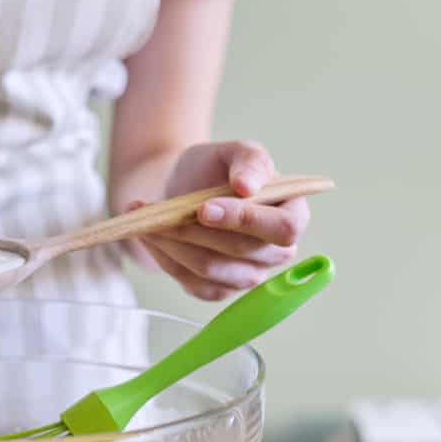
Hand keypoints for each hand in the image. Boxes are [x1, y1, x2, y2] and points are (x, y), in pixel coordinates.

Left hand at [125, 141, 308, 301]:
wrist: (185, 186)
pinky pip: (193, 283)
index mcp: (293, 214)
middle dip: (197, 231)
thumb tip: (248, 186)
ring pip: (212, 270)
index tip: (205, 207)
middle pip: (242, 251)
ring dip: (175, 244)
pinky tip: (150, 237)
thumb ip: (249, 161)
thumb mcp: (233, 151)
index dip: (246, 220)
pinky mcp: (219, 289)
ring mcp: (249, 275)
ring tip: (148, 221)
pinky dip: (166, 259)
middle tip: (162, 212)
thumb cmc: (216, 168)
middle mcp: (277, 252)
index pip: (284, 228)